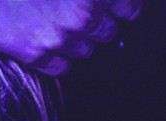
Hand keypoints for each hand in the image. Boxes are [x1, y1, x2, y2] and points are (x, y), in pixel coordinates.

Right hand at [0, 0, 141, 75]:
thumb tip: (106, 6)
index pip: (130, 10)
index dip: (119, 9)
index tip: (109, 9)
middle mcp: (82, 14)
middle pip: (108, 34)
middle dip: (95, 26)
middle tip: (73, 15)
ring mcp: (59, 37)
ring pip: (86, 52)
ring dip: (76, 43)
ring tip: (55, 28)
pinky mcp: (35, 54)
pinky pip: (62, 69)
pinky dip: (58, 60)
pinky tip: (44, 43)